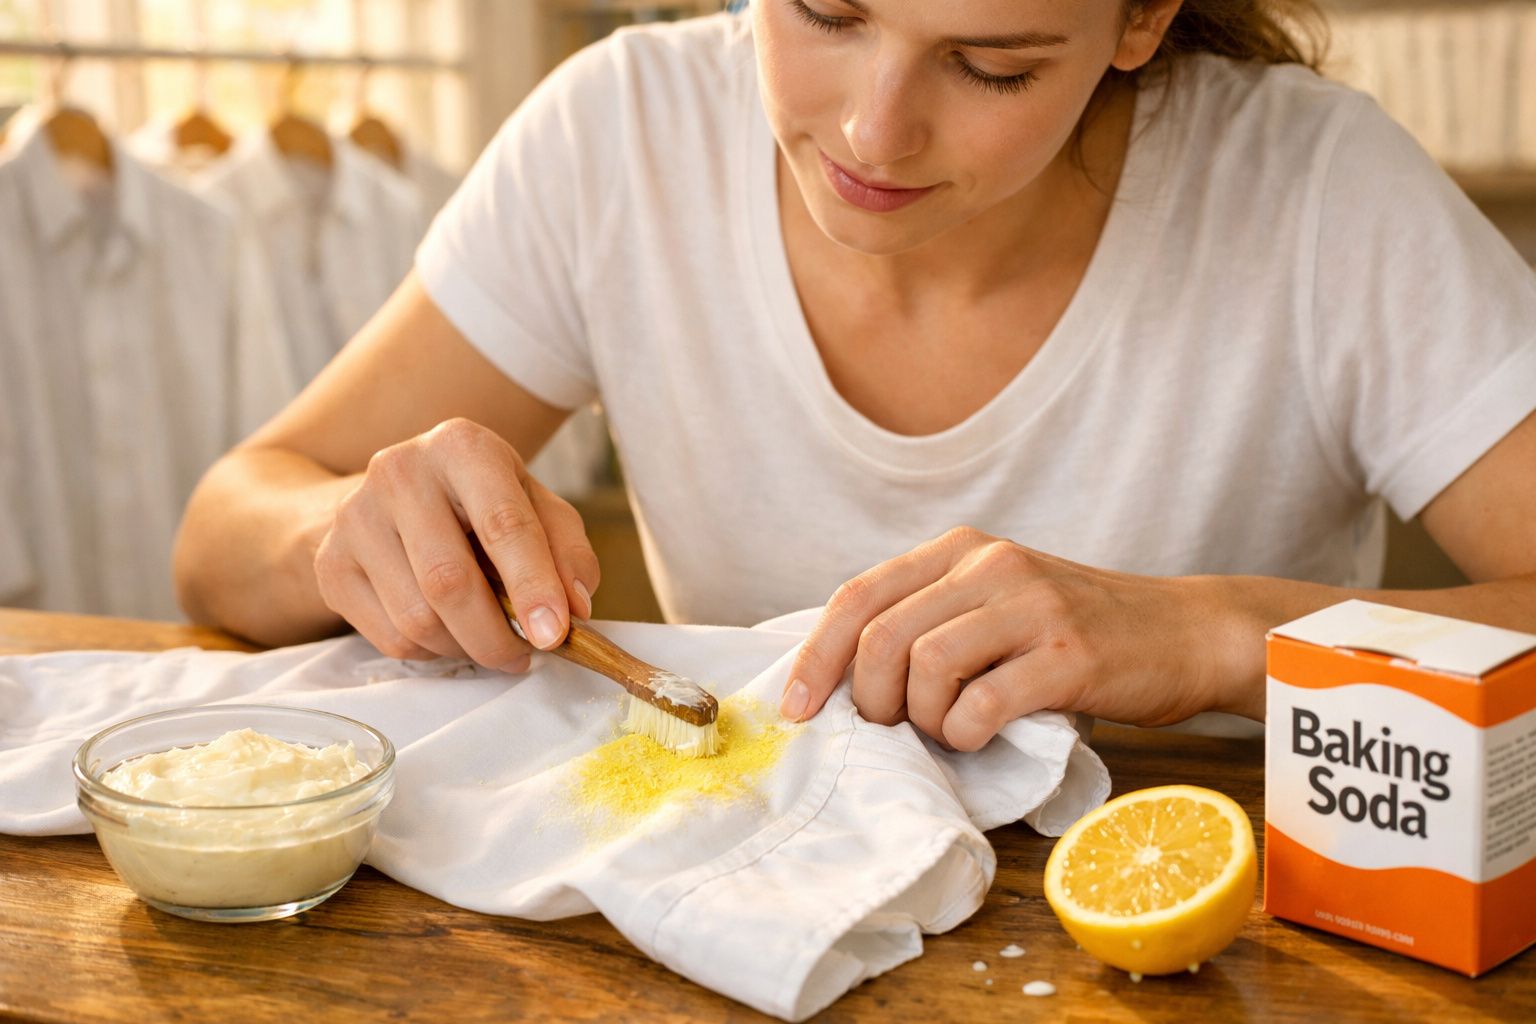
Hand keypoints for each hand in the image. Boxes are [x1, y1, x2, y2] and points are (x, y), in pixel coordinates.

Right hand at [313, 418, 598, 669]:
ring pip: (416, 619)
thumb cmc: (482, 502)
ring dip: (466, 648)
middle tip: (526, 655)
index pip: (502, 523)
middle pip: (448, 580)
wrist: (395, 495)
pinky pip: (390, 638)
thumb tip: (575, 608)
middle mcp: (400, 472)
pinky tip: (450, 632)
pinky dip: (432, 652)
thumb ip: (568, 551)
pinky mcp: (331, 564)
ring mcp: (355, 517)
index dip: (533, 585)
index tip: (555, 633)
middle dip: (496, 635)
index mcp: (462, 447)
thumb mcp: (536, 507)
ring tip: (490, 639)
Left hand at [779, 527, 1237, 748]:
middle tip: (890, 728)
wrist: (1184, 632)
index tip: (797, 707)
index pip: (858, 595)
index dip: (815, 656)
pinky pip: (983, 703)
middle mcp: (990, 565)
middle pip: (881, 635)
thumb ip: (930, 619)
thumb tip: (841, 677)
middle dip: (867, 697)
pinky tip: (981, 736)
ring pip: (925, 666)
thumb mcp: (995, 602)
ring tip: (946, 729)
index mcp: (960, 549)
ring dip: (921, 718)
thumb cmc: (1076, 631)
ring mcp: (1031, 606)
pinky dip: (965, 734)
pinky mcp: (1068, 654)